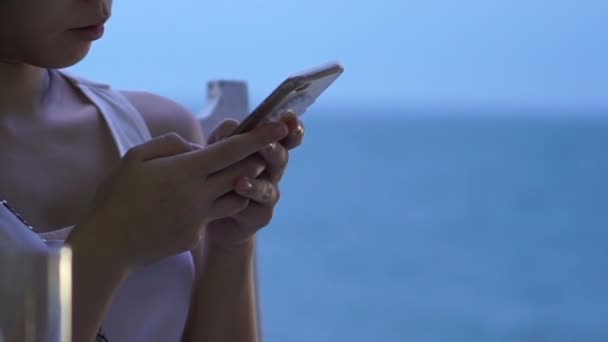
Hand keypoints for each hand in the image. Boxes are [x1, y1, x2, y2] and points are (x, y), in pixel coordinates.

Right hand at [68, 122, 289, 268]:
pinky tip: (187, 208)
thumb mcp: (136, 157)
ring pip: (236, 197)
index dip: (259, 136)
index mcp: (185, 171)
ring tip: (228, 177)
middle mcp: (199, 194)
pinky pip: (214, 216)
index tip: (280, 125)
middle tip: (263, 150)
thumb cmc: (117, 195)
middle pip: (241, 172)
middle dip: (256, 159)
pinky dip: (211, 206)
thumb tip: (196, 148)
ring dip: (238, 184)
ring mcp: (200, 218)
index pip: (231, 150)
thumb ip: (171, 144)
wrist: (107, 244)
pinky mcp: (196, 237)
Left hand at [203, 114, 304, 247]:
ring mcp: (268, 194)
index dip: (292, 127)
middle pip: (279, 157)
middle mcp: (271, 170)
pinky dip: (247, 199)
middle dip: (273, 150)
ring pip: (268, 186)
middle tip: (265, 144)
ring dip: (256, 182)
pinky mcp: (261, 215)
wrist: (210, 216)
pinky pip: (258, 207)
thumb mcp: (214, 152)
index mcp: (265, 150)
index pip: (285, 135)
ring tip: (241, 180)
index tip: (290, 117)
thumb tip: (228, 128)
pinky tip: (237, 191)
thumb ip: (222, 138)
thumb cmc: (215, 176)